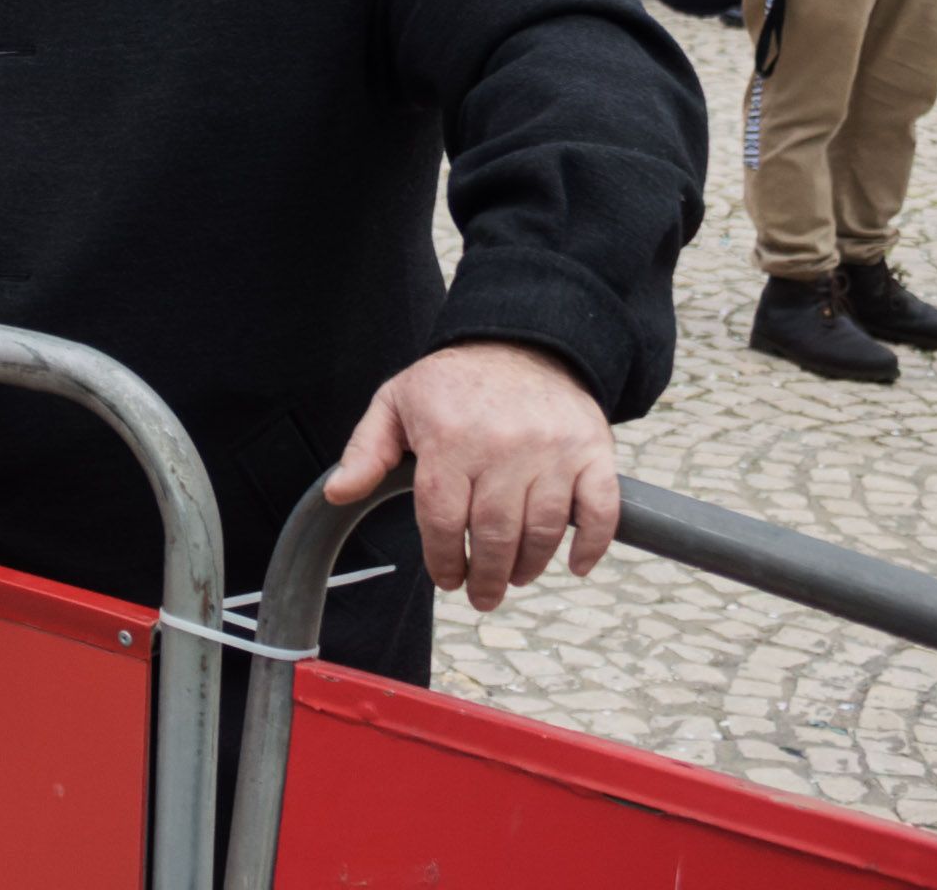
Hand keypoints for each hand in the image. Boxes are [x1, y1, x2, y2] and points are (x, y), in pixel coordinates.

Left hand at [324, 341, 615, 611]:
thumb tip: (337, 492)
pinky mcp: (591, 451)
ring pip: (544, 529)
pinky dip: (592, 545)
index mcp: (449, 438)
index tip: (447, 578)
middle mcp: (502, 446)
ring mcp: (552, 451)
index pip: (441, 518)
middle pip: (494, 532)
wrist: (521, 341)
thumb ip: (366, 451)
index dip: (442, 558)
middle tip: (483, 596)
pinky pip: (600, 509)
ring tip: (517, 577)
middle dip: (487, 576)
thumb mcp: (395, 403)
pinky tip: (575, 565)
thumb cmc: (453, 382)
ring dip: (530, 566)